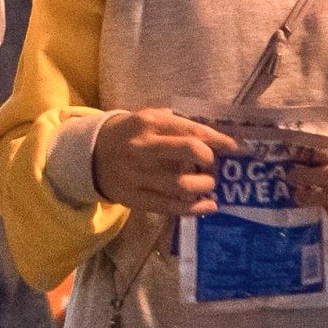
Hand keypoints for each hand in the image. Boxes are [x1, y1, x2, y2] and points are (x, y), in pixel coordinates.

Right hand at [92, 107, 230, 214]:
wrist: (93, 155)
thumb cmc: (132, 135)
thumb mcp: (150, 119)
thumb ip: (179, 125)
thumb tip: (218, 138)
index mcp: (149, 123)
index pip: (191, 130)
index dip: (218, 140)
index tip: (234, 147)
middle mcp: (142, 148)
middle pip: (188, 150)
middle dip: (210, 159)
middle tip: (214, 166)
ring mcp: (137, 175)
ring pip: (181, 184)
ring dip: (204, 186)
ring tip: (209, 185)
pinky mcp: (134, 198)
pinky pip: (169, 207)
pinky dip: (194, 209)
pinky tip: (208, 207)